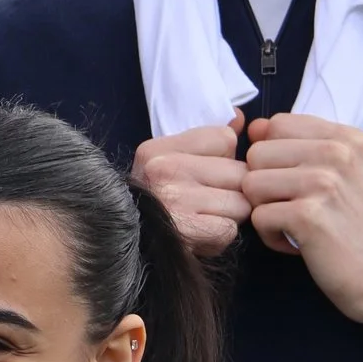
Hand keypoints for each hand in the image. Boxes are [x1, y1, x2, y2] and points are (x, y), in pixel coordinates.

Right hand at [132, 111, 250, 257]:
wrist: (122, 244)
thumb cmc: (152, 205)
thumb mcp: (168, 163)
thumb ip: (208, 140)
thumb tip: (240, 117)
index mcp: (158, 149)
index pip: (225, 138)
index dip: (225, 159)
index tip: (208, 174)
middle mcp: (163, 170)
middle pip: (239, 173)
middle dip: (233, 191)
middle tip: (210, 204)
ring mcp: (175, 201)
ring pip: (240, 204)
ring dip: (229, 216)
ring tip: (205, 220)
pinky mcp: (186, 232)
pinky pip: (229, 230)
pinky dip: (220, 237)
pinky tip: (201, 236)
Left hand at [240, 114, 362, 336]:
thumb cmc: (353, 224)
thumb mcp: (340, 172)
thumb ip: (299, 144)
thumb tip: (253, 126)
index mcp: (344, 137)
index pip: (276, 124)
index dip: (274, 157)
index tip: (298, 181)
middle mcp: (336, 152)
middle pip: (256, 154)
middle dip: (266, 186)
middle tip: (297, 207)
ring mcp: (322, 181)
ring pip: (251, 184)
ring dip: (266, 211)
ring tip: (297, 224)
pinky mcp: (307, 214)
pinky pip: (258, 216)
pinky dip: (272, 236)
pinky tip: (299, 242)